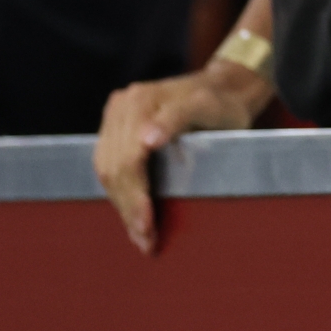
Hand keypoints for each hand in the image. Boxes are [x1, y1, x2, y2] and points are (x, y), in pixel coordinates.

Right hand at [94, 66, 270, 254]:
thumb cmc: (221, 103)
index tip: (147, 226)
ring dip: (122, 207)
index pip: (127, 160)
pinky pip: (109, 166)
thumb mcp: (208, 107)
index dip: (135, 197)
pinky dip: (121, 194)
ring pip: (107, 171)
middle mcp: (122, 107)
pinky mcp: (116, 130)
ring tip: (141, 237)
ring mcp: (116, 118)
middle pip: (114, 169)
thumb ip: (178, 118)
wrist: (223, 89)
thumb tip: (147, 141)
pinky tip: (134, 216)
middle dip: (128, 208)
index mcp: (140, 101)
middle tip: (146, 241)